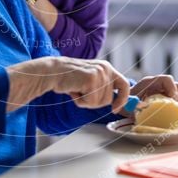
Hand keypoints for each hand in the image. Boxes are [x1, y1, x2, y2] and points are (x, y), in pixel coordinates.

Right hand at [6, 57, 129, 112]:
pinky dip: (80, 101)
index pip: (124, 85)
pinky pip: (90, 102)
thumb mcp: (90, 79)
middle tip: (82, 93)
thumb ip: (103, 87)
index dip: (122, 100)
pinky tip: (74, 90)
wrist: (53, 72)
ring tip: (77, 89)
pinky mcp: (91, 80)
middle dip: (95, 102)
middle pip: (109, 99)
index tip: (115, 109)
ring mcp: (99, 74)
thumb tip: (114, 102)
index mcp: (107, 67)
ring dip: (86, 101)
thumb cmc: (69, 79)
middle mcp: (106, 69)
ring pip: (100, 103)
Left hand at [129, 75, 177, 117]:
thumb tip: (140, 108)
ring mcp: (166, 93)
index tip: (173, 102)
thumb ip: (132, 105)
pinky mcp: (168, 101)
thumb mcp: (127, 103)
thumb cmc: (126, 102)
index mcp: (150, 82)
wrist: (125, 104)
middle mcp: (160, 86)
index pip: (167, 80)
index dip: (172, 89)